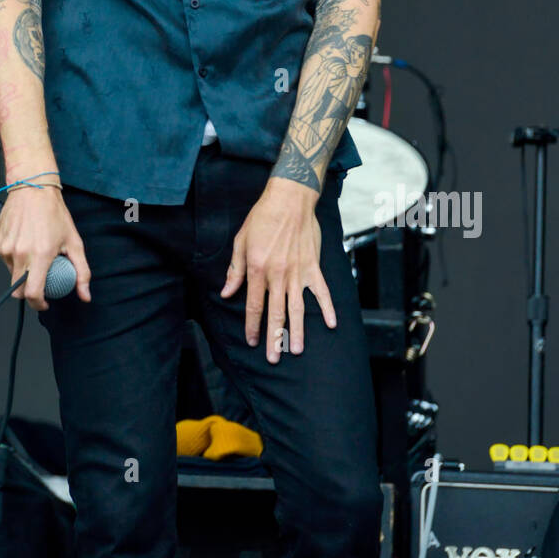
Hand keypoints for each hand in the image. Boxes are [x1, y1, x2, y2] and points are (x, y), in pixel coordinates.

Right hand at [0, 185, 91, 310]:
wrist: (32, 189)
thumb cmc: (54, 213)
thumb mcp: (74, 242)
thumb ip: (81, 271)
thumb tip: (85, 295)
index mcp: (40, 255)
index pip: (32, 293)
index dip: (38, 304)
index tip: (45, 302)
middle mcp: (20, 254)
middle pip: (19, 289)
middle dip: (29, 291)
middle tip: (41, 282)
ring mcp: (6, 249)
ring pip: (12, 274)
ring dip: (22, 272)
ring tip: (34, 256)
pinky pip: (5, 260)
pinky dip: (14, 259)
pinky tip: (25, 245)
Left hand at [220, 178, 335, 360]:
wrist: (290, 199)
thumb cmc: (262, 217)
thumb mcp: (241, 241)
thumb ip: (235, 270)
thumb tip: (227, 293)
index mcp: (257, 269)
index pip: (254, 306)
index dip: (252, 326)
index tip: (252, 341)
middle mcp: (278, 275)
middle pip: (275, 313)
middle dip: (274, 337)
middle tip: (274, 358)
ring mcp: (298, 272)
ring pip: (297, 308)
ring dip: (298, 330)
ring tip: (297, 349)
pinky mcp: (313, 267)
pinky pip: (321, 292)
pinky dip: (327, 308)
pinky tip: (331, 324)